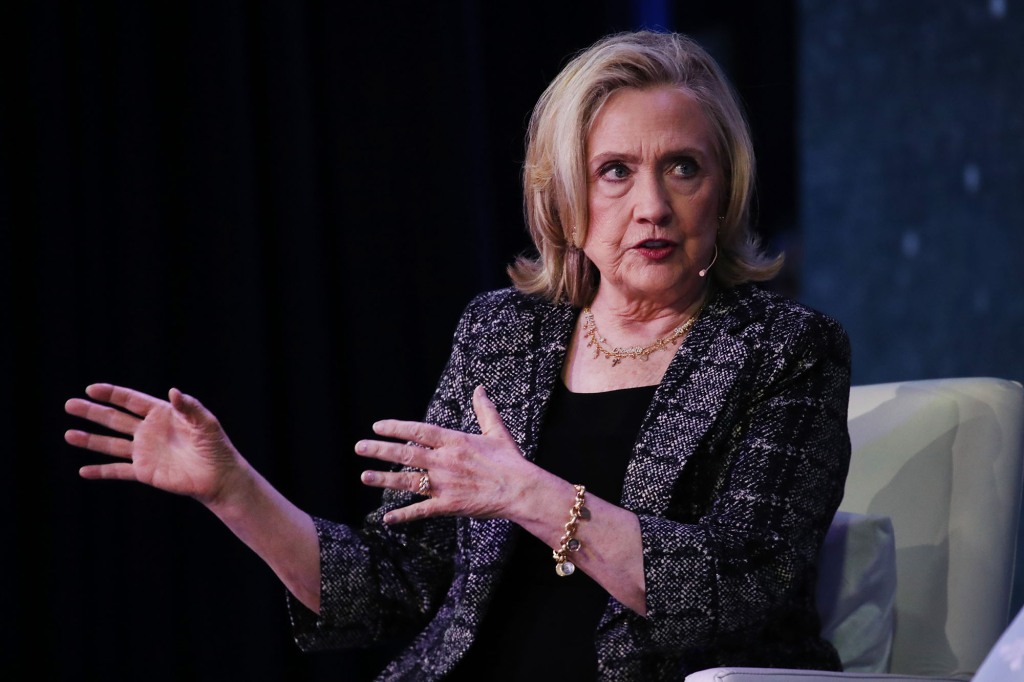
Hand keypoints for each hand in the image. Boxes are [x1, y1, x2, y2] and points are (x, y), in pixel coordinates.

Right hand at [65, 383, 243, 504]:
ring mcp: (144, 452)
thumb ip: (189, 407)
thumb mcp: (205, 423)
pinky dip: (101, 471)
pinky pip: (118, 471)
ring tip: (69, 434)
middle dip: (92, 412)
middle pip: (115, 419)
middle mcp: (149, 431)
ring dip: (90, 440)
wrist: (218, 476)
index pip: (131, 401)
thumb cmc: (216, 446)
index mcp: (162, 414)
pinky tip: (83, 471)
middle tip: (69, 405)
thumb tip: (173, 391)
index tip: (91, 389)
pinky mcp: (144, 472)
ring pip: (111, 444)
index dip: (111, 394)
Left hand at [356, 385, 540, 523]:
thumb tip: (480, 389)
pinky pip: (421, 511)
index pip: (418, 431)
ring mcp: (445, 484)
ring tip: (364, 476)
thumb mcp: (497, 431)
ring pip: (407, 481)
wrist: (521, 490)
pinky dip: (403, 515)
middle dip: (380, 450)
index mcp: (454, 442)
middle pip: (405, 454)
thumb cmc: (510, 460)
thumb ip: (484, 410)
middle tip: (360, 447)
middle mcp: (445, 461)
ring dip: (384, 479)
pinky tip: (387, 518)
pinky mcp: (449, 505)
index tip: (377, 426)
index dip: (396, 428)